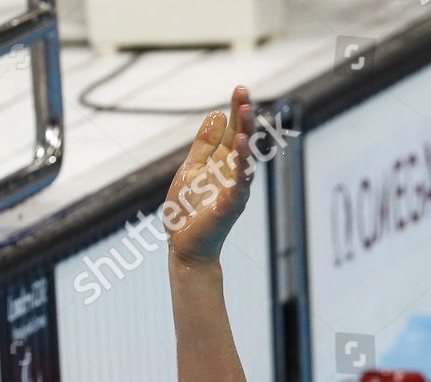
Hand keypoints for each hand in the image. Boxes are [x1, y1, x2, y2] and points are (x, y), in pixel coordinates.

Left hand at [166, 85, 255, 265]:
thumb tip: (217, 113)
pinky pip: (240, 182)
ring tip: (245, 113)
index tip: (239, 88)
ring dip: (245, 135)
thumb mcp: (191, 169)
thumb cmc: (188, 210)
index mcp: (221, 162)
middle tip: (244, 92)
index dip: (236, 110)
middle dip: (244, 115)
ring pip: (245, 158)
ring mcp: (235, 188)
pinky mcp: (231, 204)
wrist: (184, 245)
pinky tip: (240, 147)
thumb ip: (204, 144)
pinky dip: (241, 165)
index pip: (232, 130)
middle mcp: (233, 172)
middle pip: (243, 139)